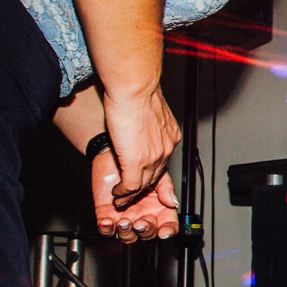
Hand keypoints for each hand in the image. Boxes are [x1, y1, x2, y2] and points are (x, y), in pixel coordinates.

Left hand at [93, 149, 178, 241]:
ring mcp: (125, 216)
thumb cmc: (135, 163)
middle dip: (145, 231)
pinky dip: (106, 229)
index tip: (164, 232)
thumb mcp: (157, 175)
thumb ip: (166, 189)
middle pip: (148, 233)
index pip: (168, 224)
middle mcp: (143, 214)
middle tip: (140, 223)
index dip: (168, 230)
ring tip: (123, 221)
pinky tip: (107, 222)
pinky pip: (106, 230)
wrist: (112, 154)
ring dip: (126, 233)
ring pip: (128, 236)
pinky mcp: (106, 215)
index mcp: (158, 207)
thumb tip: (173, 202)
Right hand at [100, 86, 181, 212]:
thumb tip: (141, 116)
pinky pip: (132, 185)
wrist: (135, 87)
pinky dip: (123, 192)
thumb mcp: (149, 106)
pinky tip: (117, 194)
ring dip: (132, 193)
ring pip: (144, 183)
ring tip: (122, 199)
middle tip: (131, 194)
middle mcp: (166, 147)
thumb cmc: (137, 89)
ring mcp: (154, 157)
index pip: (163, 159)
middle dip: (143, 186)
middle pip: (155, 175)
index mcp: (170, 134)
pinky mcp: (138, 162)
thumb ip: (148, 117)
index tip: (144, 176)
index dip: (152, 170)